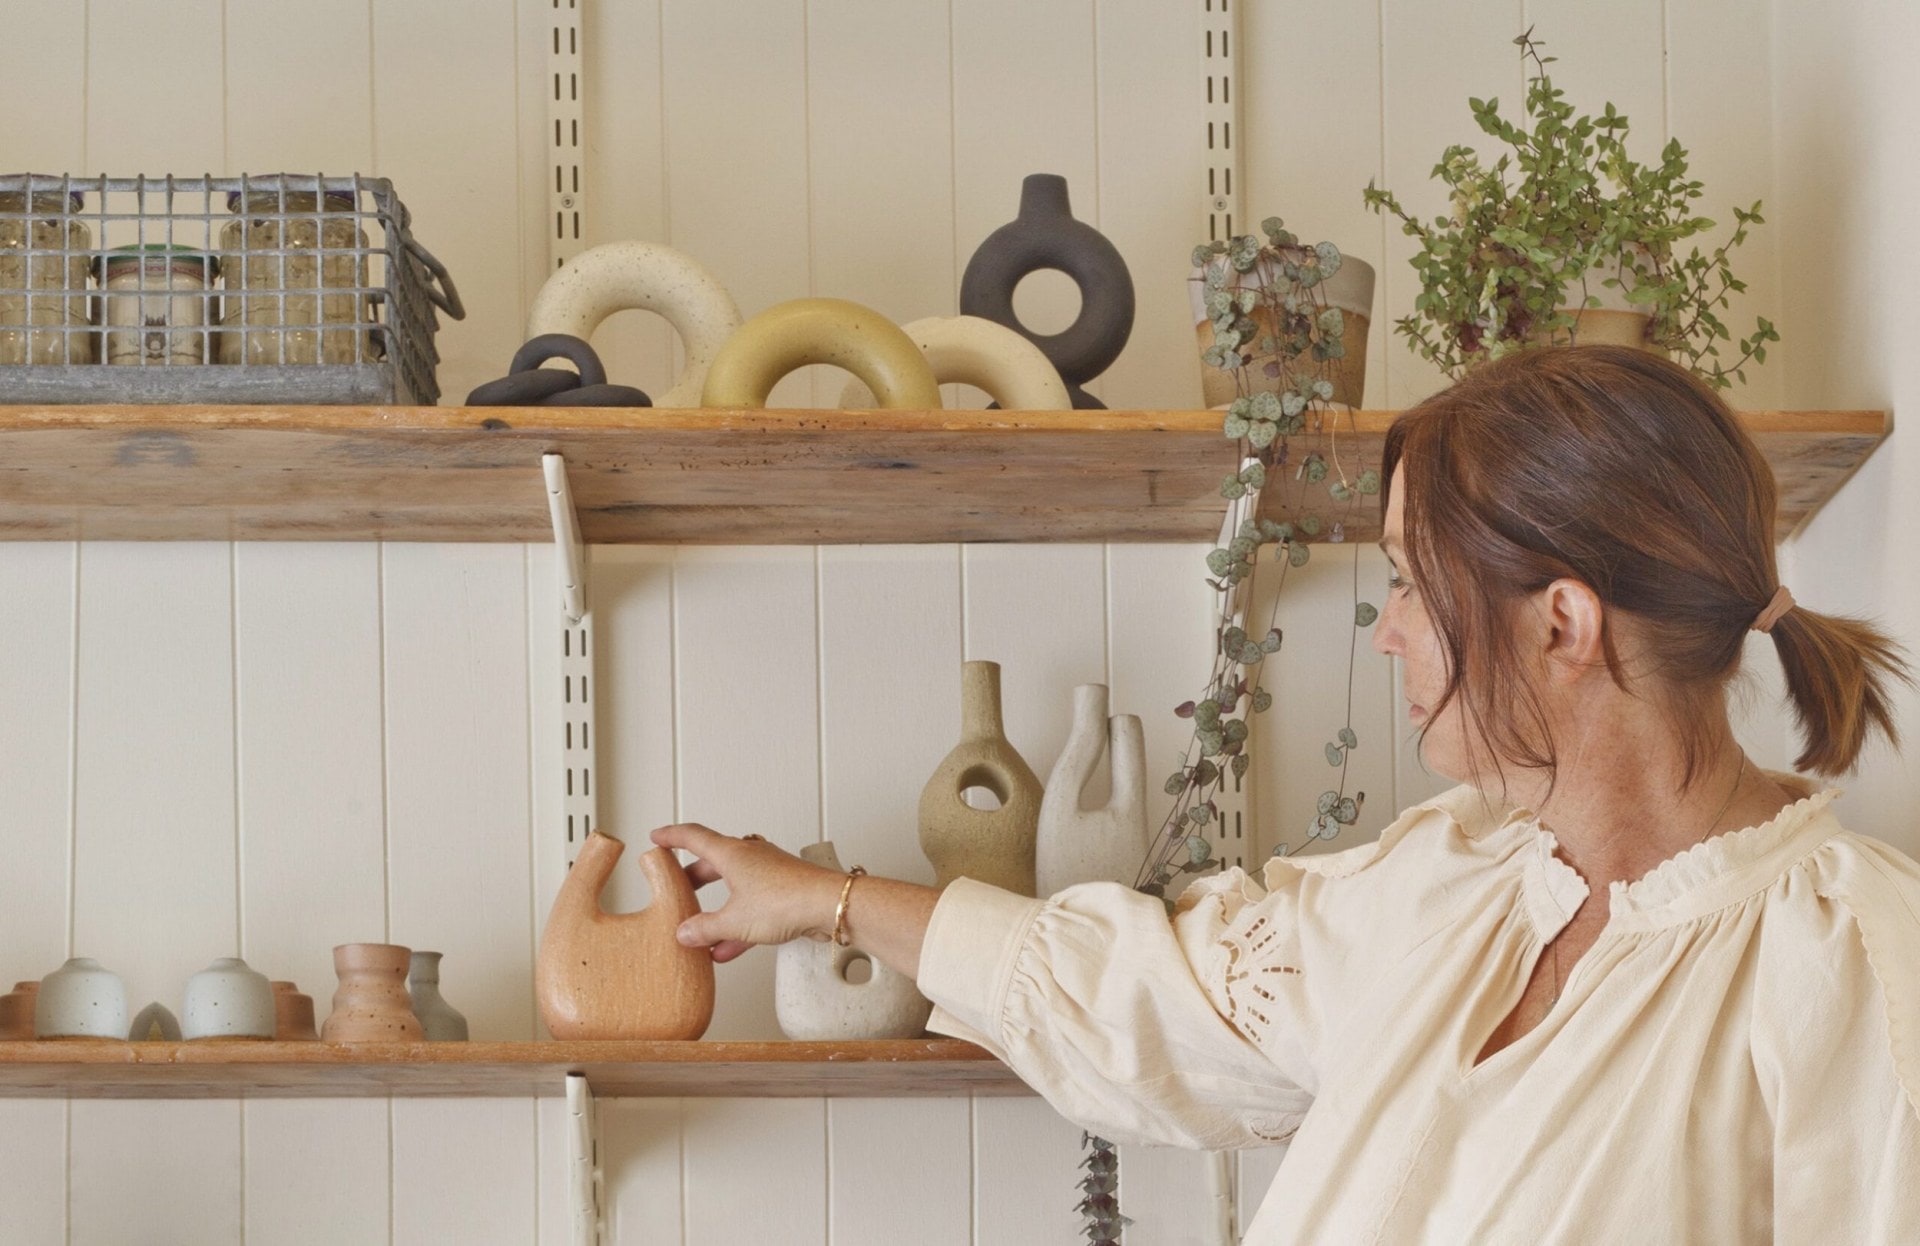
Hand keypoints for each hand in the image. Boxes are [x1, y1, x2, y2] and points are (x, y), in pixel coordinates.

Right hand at [649, 823, 844, 963]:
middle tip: (678, 890)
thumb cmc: (785, 900)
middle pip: (713, 863)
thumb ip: (705, 929)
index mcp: (732, 853)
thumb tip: (684, 933)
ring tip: (699, 932)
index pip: (694, 836)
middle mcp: (750, 857)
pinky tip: (726, 950)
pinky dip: (737, 925)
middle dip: (693, 879)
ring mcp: (769, 874)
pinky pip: (752, 908)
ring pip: (734, 889)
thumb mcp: (734, 921)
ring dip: (716, 909)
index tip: (657, 837)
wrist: (829, 906)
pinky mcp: (784, 893)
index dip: (672, 837)